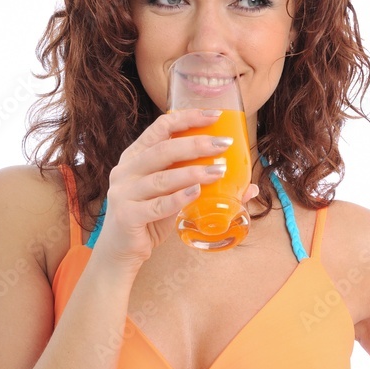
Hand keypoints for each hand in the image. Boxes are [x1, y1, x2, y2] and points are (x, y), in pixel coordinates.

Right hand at [92, 108, 249, 269]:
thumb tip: (248, 187)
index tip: (215, 116)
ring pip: (162, 178)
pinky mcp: (127, 216)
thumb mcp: (173, 198)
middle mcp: (125, 171)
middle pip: (163, 150)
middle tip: (223, 144)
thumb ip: (200, 186)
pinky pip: (158, 205)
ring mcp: (123, 193)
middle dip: (196, 144)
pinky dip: (179, 198)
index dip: (187, 118)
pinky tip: (197, 192)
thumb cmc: (148, 220)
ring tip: (219, 171)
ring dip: (194, 172)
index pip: (160, 128)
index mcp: (134, 157)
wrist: (121, 252)